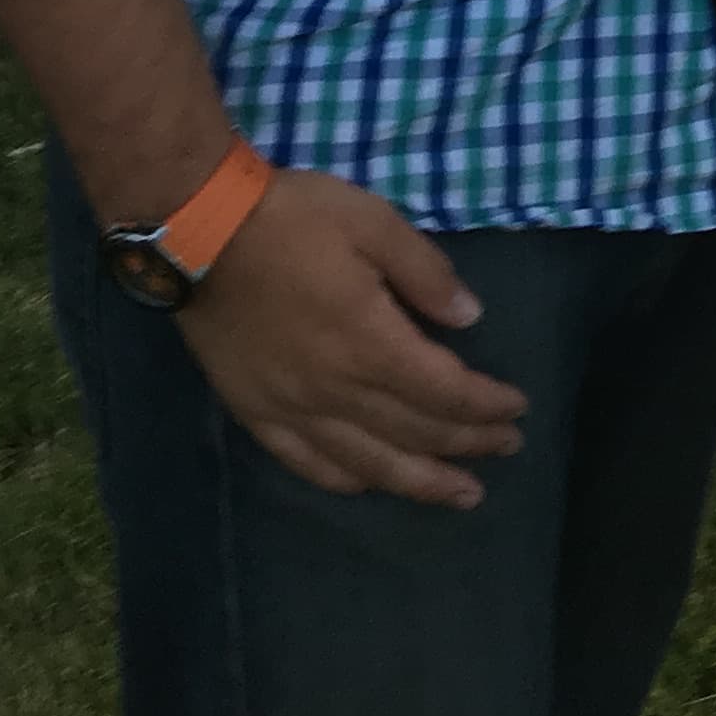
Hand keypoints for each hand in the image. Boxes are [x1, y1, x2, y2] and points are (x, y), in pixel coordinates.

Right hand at [180, 170, 527, 507]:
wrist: (198, 230)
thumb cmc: (292, 218)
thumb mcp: (373, 221)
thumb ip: (425, 273)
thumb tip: (470, 318)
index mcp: (372, 343)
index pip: (446, 392)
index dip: (487, 406)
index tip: (517, 408)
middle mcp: (337, 390)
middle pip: (417, 433)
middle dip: (469, 445)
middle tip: (506, 449)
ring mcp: (293, 408)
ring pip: (369, 464)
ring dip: (421, 483)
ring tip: (460, 496)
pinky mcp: (256, 413)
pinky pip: (308, 463)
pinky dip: (347, 480)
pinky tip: (369, 485)